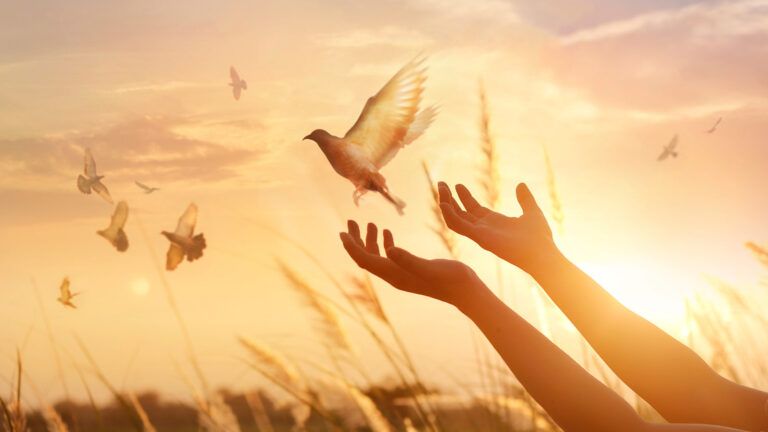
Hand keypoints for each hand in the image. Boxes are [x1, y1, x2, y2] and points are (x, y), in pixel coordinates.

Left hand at [339, 221, 487, 306]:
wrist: (466, 291)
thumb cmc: (451, 279)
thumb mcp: (429, 266)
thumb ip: (408, 259)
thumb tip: (388, 250)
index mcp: (395, 275)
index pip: (365, 261)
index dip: (352, 247)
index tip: (342, 231)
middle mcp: (394, 276)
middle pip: (366, 258)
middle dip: (356, 240)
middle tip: (350, 221)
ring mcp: (402, 274)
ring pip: (377, 257)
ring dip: (370, 240)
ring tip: (369, 223)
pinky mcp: (411, 270)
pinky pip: (390, 257)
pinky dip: (385, 243)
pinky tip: (386, 232)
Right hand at [438, 182, 556, 275]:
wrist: (542, 252)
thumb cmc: (540, 238)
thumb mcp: (532, 212)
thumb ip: (525, 199)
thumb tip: (521, 185)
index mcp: (494, 223)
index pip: (473, 209)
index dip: (464, 197)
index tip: (457, 185)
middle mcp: (484, 229)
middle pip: (460, 212)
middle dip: (450, 198)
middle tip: (441, 184)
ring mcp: (480, 234)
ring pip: (455, 218)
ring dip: (446, 204)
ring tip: (440, 188)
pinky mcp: (479, 237)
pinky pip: (459, 226)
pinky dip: (449, 215)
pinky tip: (444, 204)